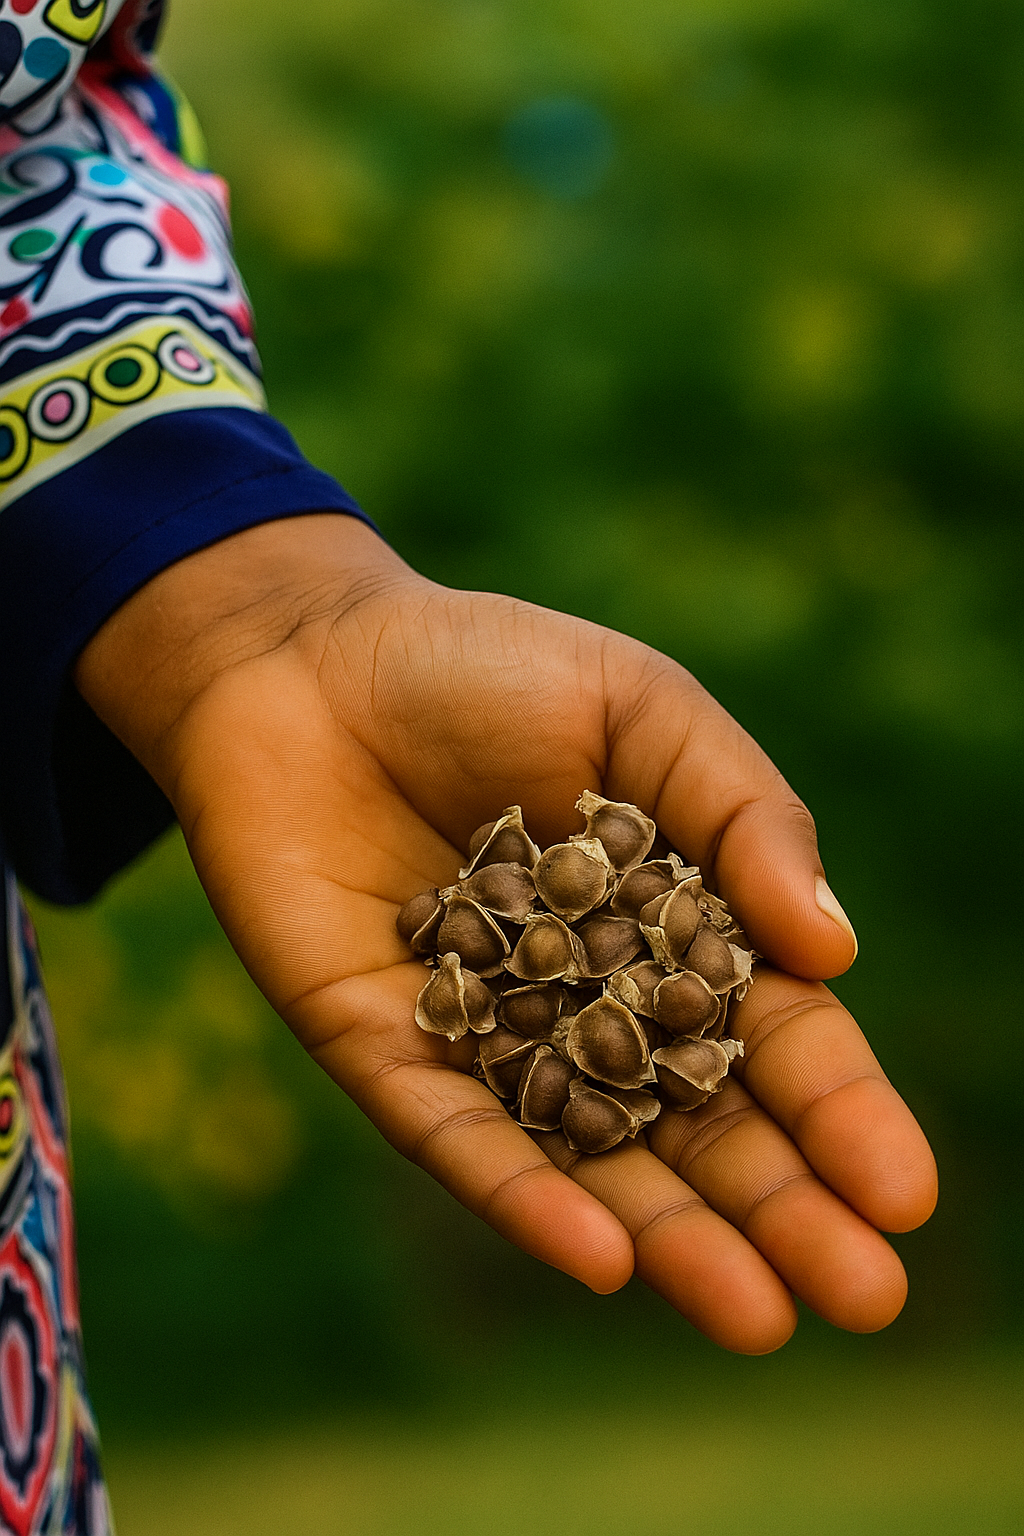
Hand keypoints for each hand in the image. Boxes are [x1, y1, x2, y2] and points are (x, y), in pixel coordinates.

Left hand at [76, 514, 936, 1353]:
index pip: (773, 1035)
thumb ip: (742, 817)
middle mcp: (591, 1000)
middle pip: (697, 1120)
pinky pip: (457, 1134)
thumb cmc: (487, 667)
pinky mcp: (385, 1048)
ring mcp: (490, 1035)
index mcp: (672, 923)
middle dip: (782, 1207)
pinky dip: (523, 1192)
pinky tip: (600, 1256)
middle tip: (867, 1297)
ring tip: (758, 1317)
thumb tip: (836, 950)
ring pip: (592, 1154)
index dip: (841, 1110)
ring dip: (673, 1238)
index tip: (905, 1192)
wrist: (306, 656)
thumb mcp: (643, 710)